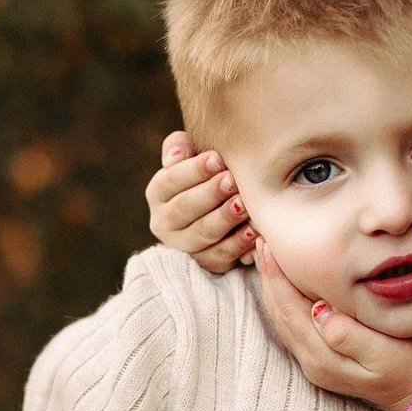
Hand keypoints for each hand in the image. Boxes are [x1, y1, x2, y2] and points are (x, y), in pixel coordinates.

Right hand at [145, 132, 257, 271]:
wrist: (220, 209)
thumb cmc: (206, 176)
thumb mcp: (190, 157)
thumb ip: (180, 147)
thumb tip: (179, 153)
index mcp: (158, 193)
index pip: (170, 181)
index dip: (194, 170)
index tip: (218, 159)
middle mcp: (164, 222)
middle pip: (185, 208)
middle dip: (210, 194)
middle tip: (232, 181)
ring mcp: (183, 246)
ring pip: (203, 233)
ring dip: (224, 218)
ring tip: (243, 204)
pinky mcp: (205, 263)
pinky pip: (220, 256)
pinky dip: (238, 244)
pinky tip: (253, 232)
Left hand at [256, 244, 411, 410]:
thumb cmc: (411, 369)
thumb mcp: (385, 352)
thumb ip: (349, 335)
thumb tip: (319, 311)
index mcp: (323, 356)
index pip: (290, 308)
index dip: (278, 276)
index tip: (270, 245)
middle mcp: (312, 361)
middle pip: (280, 312)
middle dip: (269, 276)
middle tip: (262, 241)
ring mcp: (315, 362)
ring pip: (283, 319)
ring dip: (274, 287)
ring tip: (268, 257)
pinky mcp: (323, 360)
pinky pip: (293, 325)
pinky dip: (284, 301)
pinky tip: (286, 287)